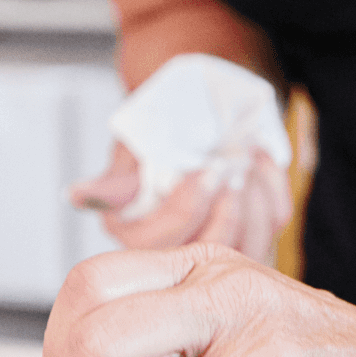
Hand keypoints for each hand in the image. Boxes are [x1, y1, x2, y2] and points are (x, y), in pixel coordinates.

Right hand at [69, 142, 293, 263]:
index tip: (206, 170)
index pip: (160, 245)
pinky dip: (272, 188)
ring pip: (248, 248)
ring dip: (253, 198)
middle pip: (208, 256)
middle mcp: (177, 249)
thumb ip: (119, 177)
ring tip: (245, 158)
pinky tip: (259, 160)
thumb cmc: (165, 121)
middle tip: (232, 167)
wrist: (205, 100)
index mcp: (135, 234)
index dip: (187, 210)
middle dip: (228, 211)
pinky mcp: (255, 232)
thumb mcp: (136, 146)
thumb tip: (81, 196)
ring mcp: (220, 245)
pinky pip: (274, 224)